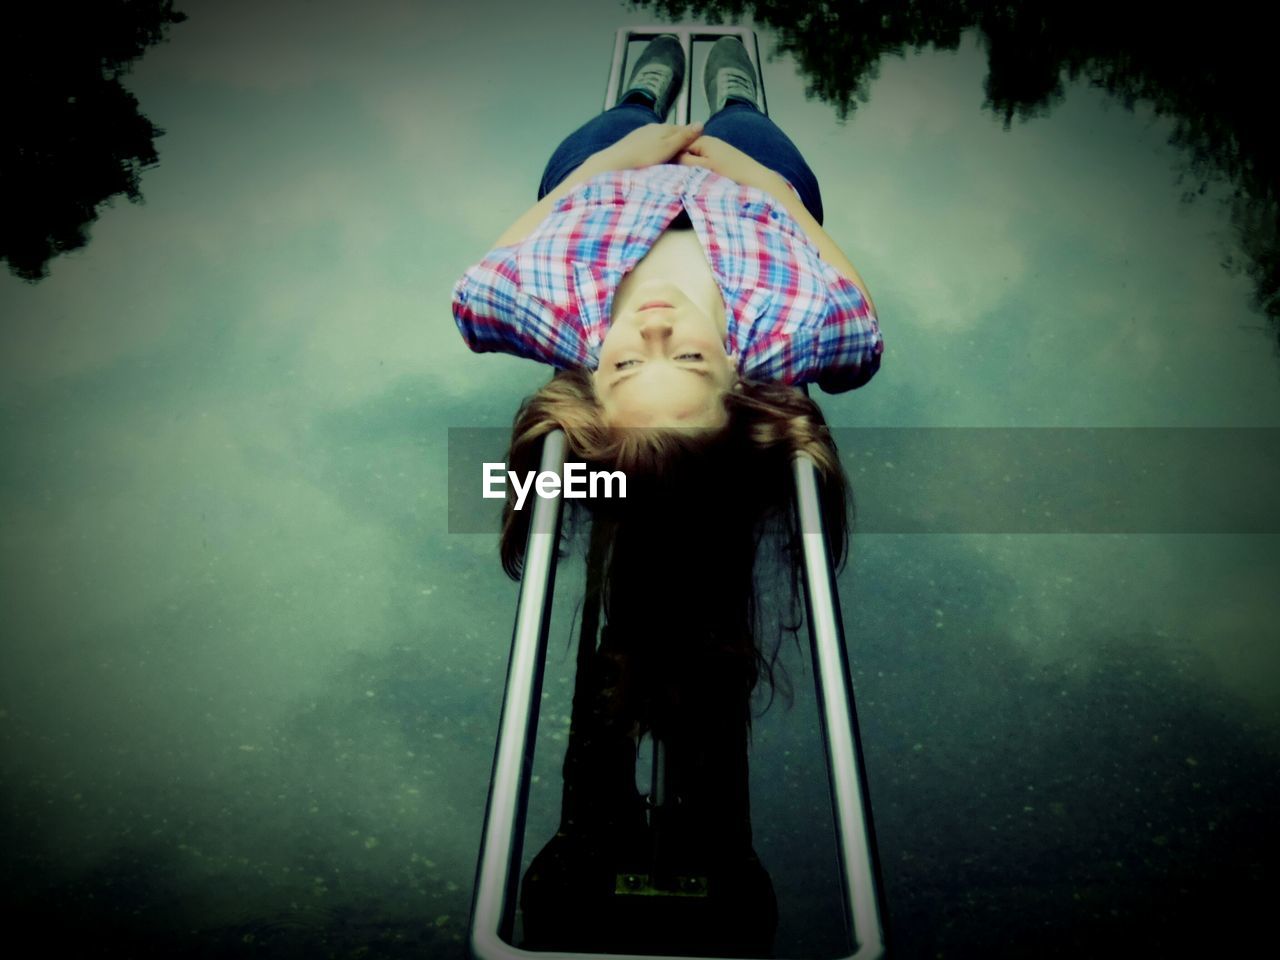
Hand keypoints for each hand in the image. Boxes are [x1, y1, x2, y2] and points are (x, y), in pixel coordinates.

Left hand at [583, 122, 704, 173]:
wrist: (616, 161)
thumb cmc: (644, 157)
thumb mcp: (668, 148)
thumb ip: (684, 137)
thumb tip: (701, 123)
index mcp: (664, 127)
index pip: (684, 129)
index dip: (692, 137)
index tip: (699, 147)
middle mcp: (653, 126)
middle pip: (671, 132)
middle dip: (680, 140)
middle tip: (687, 153)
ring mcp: (642, 133)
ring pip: (660, 137)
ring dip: (667, 144)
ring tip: (672, 156)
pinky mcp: (633, 141)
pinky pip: (650, 142)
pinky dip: (655, 147)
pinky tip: (654, 155)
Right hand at [676, 135, 780, 191]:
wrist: (755, 178)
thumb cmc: (729, 172)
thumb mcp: (703, 167)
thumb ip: (685, 161)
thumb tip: (669, 157)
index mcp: (702, 140)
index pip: (677, 145)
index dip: (670, 157)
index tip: (665, 171)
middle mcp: (708, 141)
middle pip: (685, 150)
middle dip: (679, 162)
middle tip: (673, 177)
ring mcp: (715, 149)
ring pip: (694, 156)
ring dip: (689, 166)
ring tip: (686, 179)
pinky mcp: (720, 158)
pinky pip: (703, 161)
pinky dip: (699, 168)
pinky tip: (699, 178)